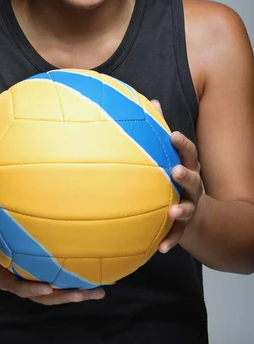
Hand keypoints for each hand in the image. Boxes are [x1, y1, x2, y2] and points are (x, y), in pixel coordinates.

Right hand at [0, 226, 105, 304]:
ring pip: (59, 293)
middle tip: (84, 293)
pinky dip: (81, 282)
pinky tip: (101, 276)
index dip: (34, 289)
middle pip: (47, 296)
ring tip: (100, 291)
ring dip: (80, 293)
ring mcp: (37, 282)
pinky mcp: (47, 276)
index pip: (21, 289)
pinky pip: (64, 282)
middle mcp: (25, 285)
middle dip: (66, 296)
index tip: (49, 287)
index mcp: (8, 280)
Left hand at [150, 100, 203, 252]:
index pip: (189, 153)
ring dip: (182, 209)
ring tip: (173, 210)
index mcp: (188, 167)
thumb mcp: (173, 156)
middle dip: (186, 175)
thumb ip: (160, 130)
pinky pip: (177, 235)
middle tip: (175, 171)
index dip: (182, 144)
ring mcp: (190, 207)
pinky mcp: (183, 227)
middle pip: (193, 179)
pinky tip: (160, 248)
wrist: (198, 217)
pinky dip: (170, 241)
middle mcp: (192, 187)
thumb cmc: (176, 178)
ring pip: (189, 207)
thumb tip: (151, 101)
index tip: (173, 135)